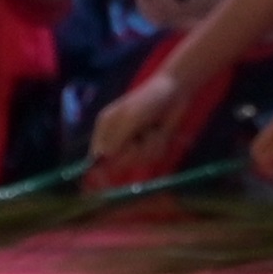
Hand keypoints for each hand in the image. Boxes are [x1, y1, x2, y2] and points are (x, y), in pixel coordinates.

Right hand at [89, 64, 199, 186]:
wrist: (175, 91)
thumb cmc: (149, 99)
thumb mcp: (131, 117)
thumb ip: (117, 138)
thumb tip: (102, 157)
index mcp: (105, 127)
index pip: (97, 155)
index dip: (99, 169)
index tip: (101, 182)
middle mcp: (118, 137)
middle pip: (119, 163)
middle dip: (132, 153)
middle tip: (140, 137)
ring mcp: (135, 142)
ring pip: (139, 160)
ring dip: (149, 147)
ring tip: (153, 129)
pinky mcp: (151, 145)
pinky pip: (152, 156)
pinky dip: (159, 146)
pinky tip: (161, 131)